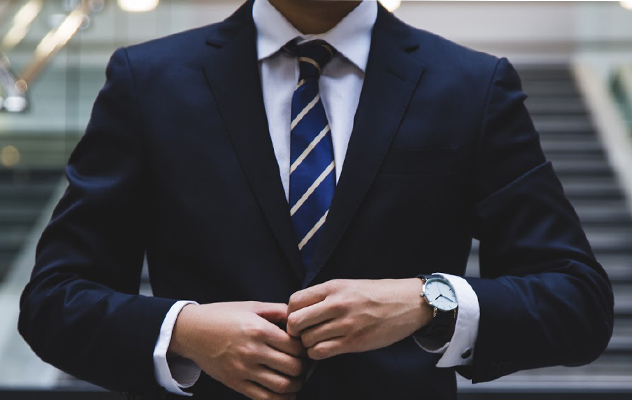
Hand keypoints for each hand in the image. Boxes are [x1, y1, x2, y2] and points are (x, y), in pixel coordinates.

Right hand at [169, 302, 305, 399]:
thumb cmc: (222, 315)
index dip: (304, 348)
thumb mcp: (251, 306)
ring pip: (282, 385)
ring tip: (297, 378)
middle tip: (304, 364)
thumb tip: (298, 319)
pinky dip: (281, 399)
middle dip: (304, 367)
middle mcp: (253, 351)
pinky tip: (286, 394)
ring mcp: (244, 370)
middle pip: (293, 367)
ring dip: (296, 384)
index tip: (304, 348)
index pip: (295, 346)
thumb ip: (277, 310)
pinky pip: (264, 398)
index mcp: (259, 330)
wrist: (191, 331)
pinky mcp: (235, 383)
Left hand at [287, 279, 430, 359]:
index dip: (290, 313)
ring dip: (307, 344)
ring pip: (307, 340)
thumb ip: (325, 296)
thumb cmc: (377, 294)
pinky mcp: (354, 342)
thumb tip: (299, 310)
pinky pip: (321, 352)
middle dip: (294, 331)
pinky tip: (325, 348)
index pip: (294, 301)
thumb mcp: (348, 285)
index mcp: (333, 287)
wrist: (408, 303)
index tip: (298, 318)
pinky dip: (317, 353)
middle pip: (295, 322)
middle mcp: (337, 304)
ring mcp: (346, 324)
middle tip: (302, 333)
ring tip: (316, 341)